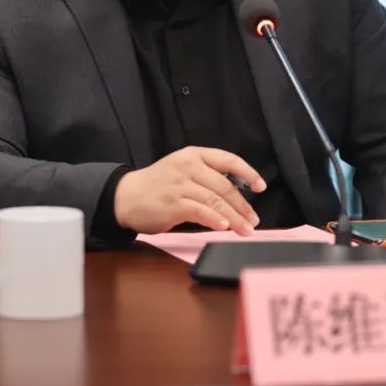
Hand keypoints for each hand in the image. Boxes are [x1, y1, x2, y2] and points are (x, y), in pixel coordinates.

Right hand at [113, 146, 266, 235]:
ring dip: (234, 218)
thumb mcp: (181, 170)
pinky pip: (201, 211)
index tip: (260, 187)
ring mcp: (180, 184)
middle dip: (243, 206)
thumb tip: (236, 195)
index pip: (228, 160)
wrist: (125, 197)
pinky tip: (224, 227)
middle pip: (225, 186)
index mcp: (193, 155)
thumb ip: (206, 176)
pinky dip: (215, 220)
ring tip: (245, 230)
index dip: (248, 173)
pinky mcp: (173, 203)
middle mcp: (188, 166)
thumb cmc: (157, 186)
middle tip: (254, 221)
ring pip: (216, 201)